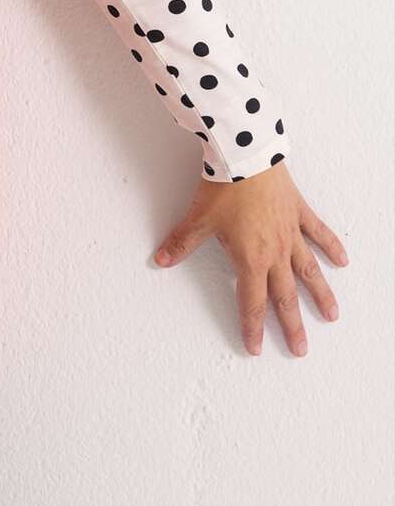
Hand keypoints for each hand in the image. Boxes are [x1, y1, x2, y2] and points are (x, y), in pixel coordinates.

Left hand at [152, 167, 347, 355]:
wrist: (246, 156)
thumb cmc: (224, 188)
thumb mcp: (198, 219)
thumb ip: (182, 243)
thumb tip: (161, 259)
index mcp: (251, 259)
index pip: (252, 302)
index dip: (253, 327)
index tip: (256, 347)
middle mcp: (275, 252)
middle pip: (285, 296)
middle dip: (292, 325)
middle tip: (300, 349)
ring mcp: (290, 233)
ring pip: (309, 271)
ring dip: (321, 295)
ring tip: (332, 315)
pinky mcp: (298, 212)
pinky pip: (319, 233)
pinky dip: (331, 247)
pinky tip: (343, 261)